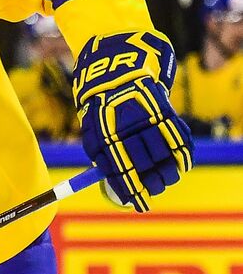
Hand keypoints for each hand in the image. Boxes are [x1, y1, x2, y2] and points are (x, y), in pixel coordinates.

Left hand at [73, 30, 193, 212]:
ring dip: (168, 172)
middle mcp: (125, 130)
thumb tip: (108, 182)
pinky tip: (181, 164)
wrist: (116, 69)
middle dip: (151, 184)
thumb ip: (100, 155)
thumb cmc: (101, 107)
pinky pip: (177, 137)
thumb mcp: (91, 129)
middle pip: (143, 166)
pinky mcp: (163, 110)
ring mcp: (146, 119)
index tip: (138, 204)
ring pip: (163, 154)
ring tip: (168, 180)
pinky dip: (182, 153)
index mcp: (103, 137)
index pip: (119, 172)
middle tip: (155, 191)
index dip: (130, 190)